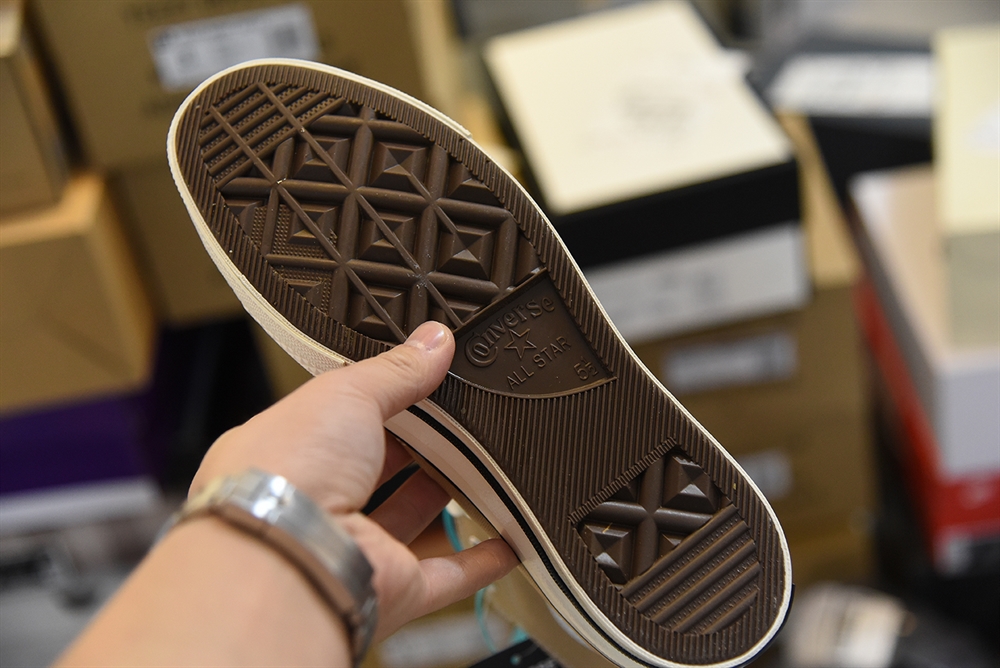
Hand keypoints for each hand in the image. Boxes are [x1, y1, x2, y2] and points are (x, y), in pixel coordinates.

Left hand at [191, 321, 517, 639]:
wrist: (288, 559)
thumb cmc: (288, 471)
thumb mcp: (345, 391)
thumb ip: (396, 369)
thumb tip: (434, 341)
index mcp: (285, 453)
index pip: (333, 420)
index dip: (371, 401)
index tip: (413, 380)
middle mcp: (314, 507)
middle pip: (370, 472)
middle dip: (407, 449)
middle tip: (449, 419)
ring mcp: (354, 550)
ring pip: (404, 520)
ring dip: (438, 498)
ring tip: (478, 466)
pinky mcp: (392, 589)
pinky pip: (445, 575)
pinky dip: (478, 562)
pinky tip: (506, 542)